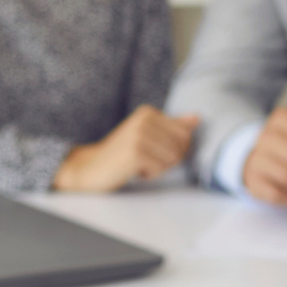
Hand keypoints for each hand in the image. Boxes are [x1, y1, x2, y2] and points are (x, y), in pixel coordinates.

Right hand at [54, 106, 198, 192]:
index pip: (185, 134)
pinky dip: (149, 174)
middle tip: (145, 159)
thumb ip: (172, 126)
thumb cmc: (121, 154)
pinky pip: (160, 169)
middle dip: (167, 159)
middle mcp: (144, 119)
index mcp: (149, 112)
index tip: (152, 150)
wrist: (90, 168)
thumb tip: (197, 118)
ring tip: (138, 163)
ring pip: (172, 158)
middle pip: (181, 146)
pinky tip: (132, 170)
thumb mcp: (147, 135)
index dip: (174, 149)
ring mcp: (139, 135)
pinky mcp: (135, 153)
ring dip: (158, 168)